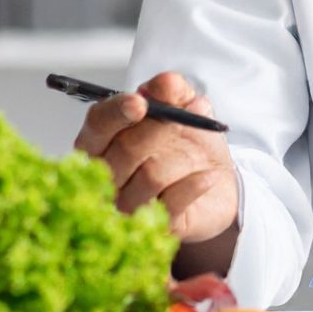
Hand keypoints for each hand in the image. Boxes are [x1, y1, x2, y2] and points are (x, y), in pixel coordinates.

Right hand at [72, 71, 238, 244]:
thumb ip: (173, 91)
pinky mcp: (154, 228)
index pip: (97, 124)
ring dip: (185, 157)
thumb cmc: (188, 143)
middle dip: (162, 130)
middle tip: (186, 119)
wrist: (215, 182)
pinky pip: (173, 203)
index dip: (117, 112)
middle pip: (125, 150)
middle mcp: (105, 177)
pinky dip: (195, 184)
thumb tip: (166, 83)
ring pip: (150, 176)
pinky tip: (208, 176)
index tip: (140, 104)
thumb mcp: (186, 108)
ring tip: (198, 154)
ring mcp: (126, 207)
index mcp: (101, 142)